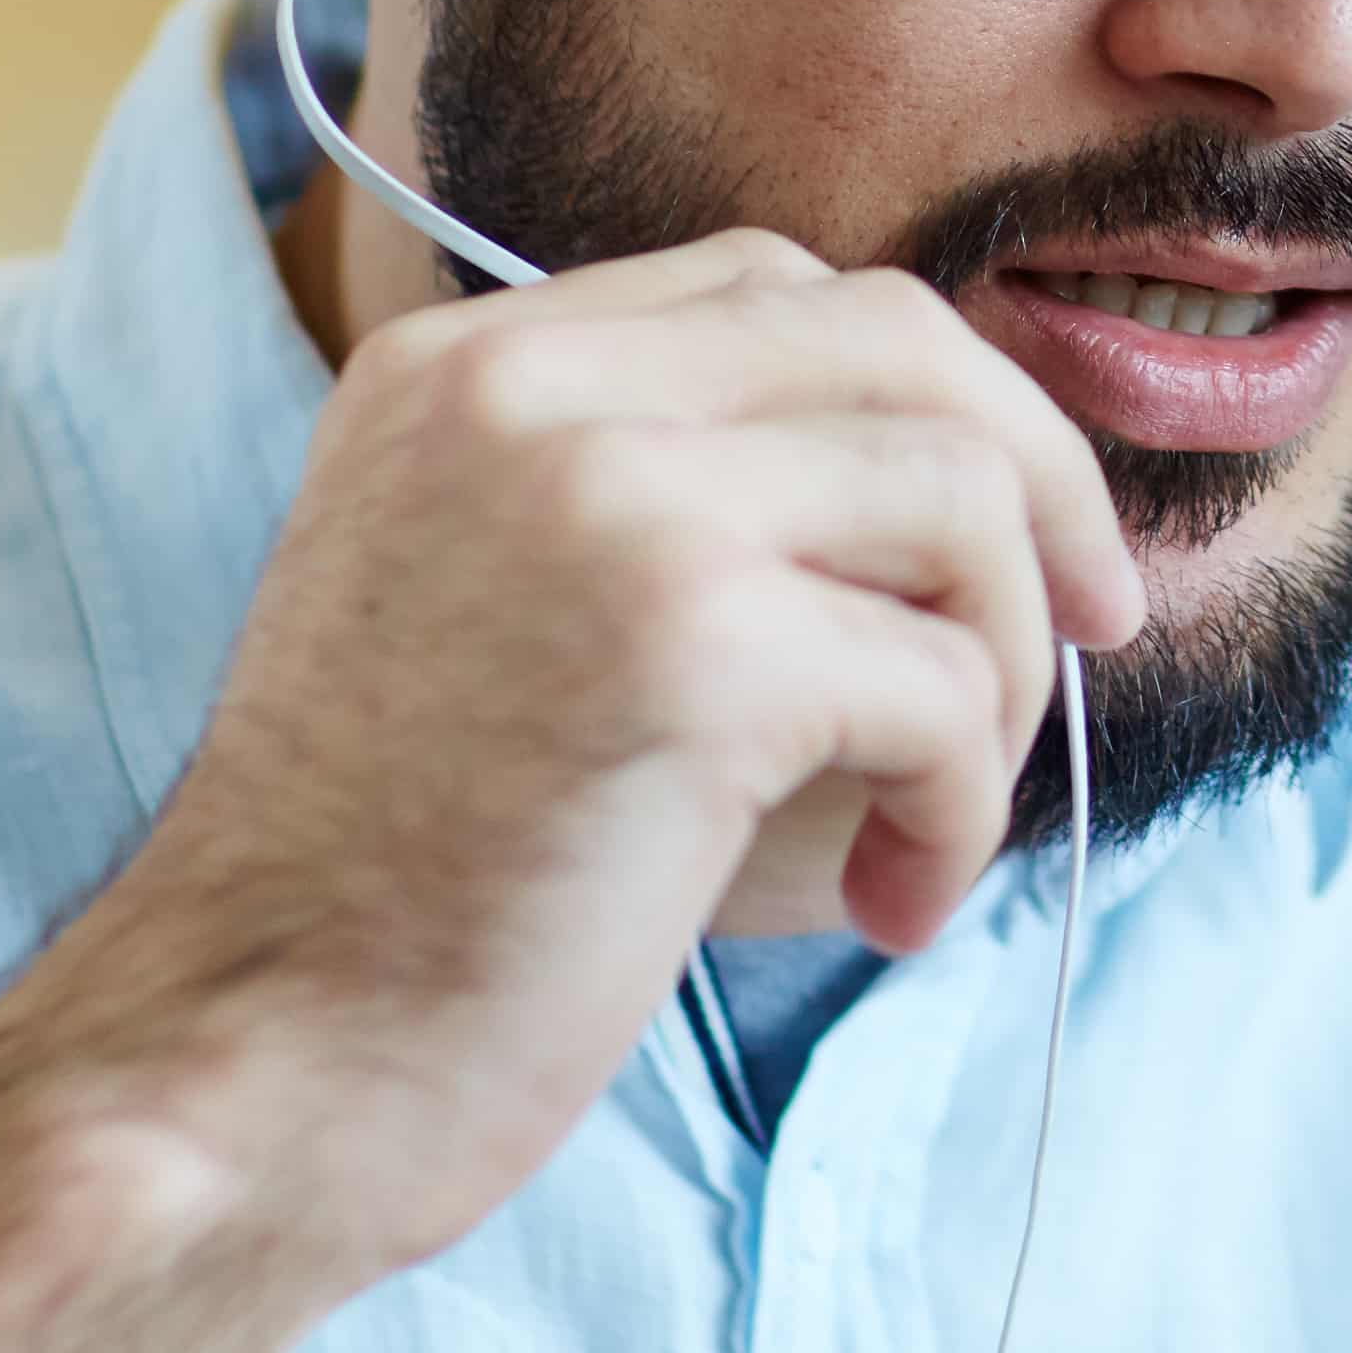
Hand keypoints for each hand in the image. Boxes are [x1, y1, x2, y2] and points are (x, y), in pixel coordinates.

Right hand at [7, 233, 1144, 1277]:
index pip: (775, 288)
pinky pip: (948, 685)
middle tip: (1096, 624)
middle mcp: (529, 390)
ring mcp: (612, 503)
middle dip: (1043, 481)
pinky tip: (888, 905)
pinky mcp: (695, 647)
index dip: (929, 400)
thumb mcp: (497, 610)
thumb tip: (968, 495)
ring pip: (961, 496)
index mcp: (466, 367)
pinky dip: (960, 808)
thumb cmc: (397, 890)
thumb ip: (671, 507)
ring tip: (937, 814)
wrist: (255, 1064)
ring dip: (1004, 672)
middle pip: (903, 341)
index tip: (1002, 533)